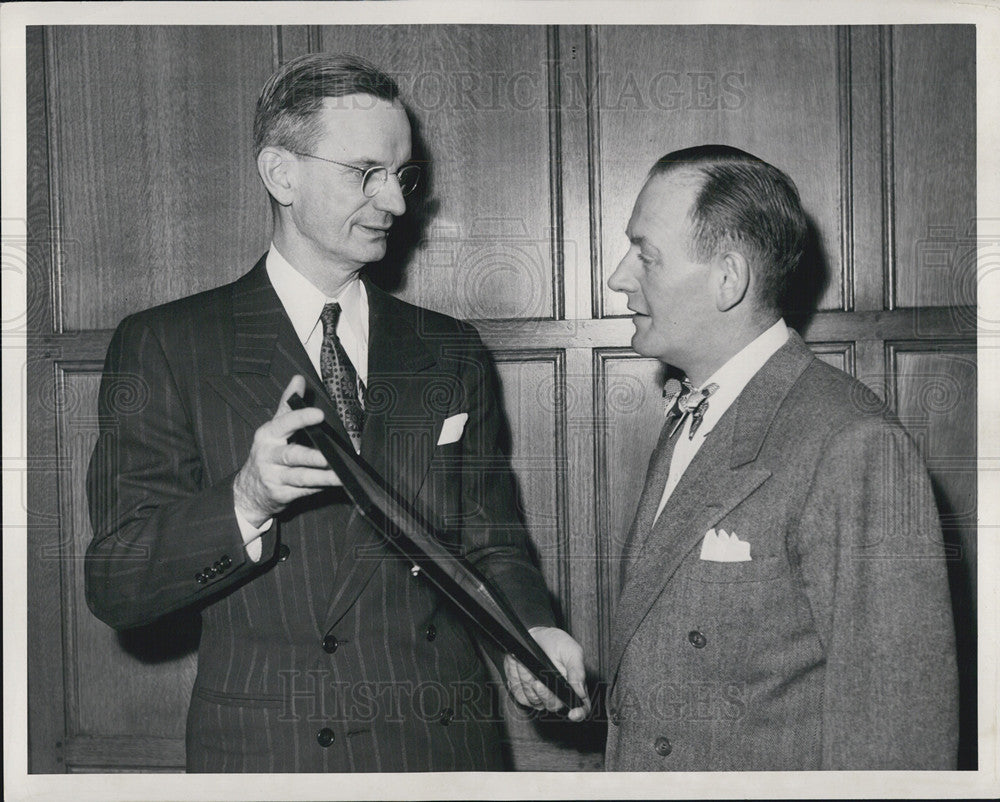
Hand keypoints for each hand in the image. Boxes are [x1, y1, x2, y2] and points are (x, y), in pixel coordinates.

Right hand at [233, 375, 340, 525]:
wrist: (249, 491)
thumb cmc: (267, 453)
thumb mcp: (274, 428)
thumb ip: (287, 405)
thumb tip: (298, 379)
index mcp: (268, 435)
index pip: (284, 423)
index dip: (301, 419)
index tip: (319, 414)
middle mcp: (268, 456)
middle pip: (291, 455)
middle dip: (311, 456)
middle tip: (329, 456)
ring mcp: (274, 477)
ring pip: (301, 477)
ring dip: (322, 477)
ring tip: (339, 475)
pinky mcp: (281, 495)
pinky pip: (304, 491)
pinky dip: (319, 487)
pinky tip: (333, 483)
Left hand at [503, 626, 589, 721]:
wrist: (533, 636)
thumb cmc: (555, 642)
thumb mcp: (571, 650)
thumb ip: (577, 670)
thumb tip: (581, 691)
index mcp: (574, 685)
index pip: (582, 707)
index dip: (579, 713)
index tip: (573, 713)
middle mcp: (558, 694)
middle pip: (554, 705)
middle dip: (545, 693)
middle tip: (538, 680)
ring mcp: (541, 696)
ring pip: (535, 700)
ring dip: (528, 680)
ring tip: (527, 664)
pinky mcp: (525, 694)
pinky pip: (521, 696)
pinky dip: (518, 680)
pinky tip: (520, 668)